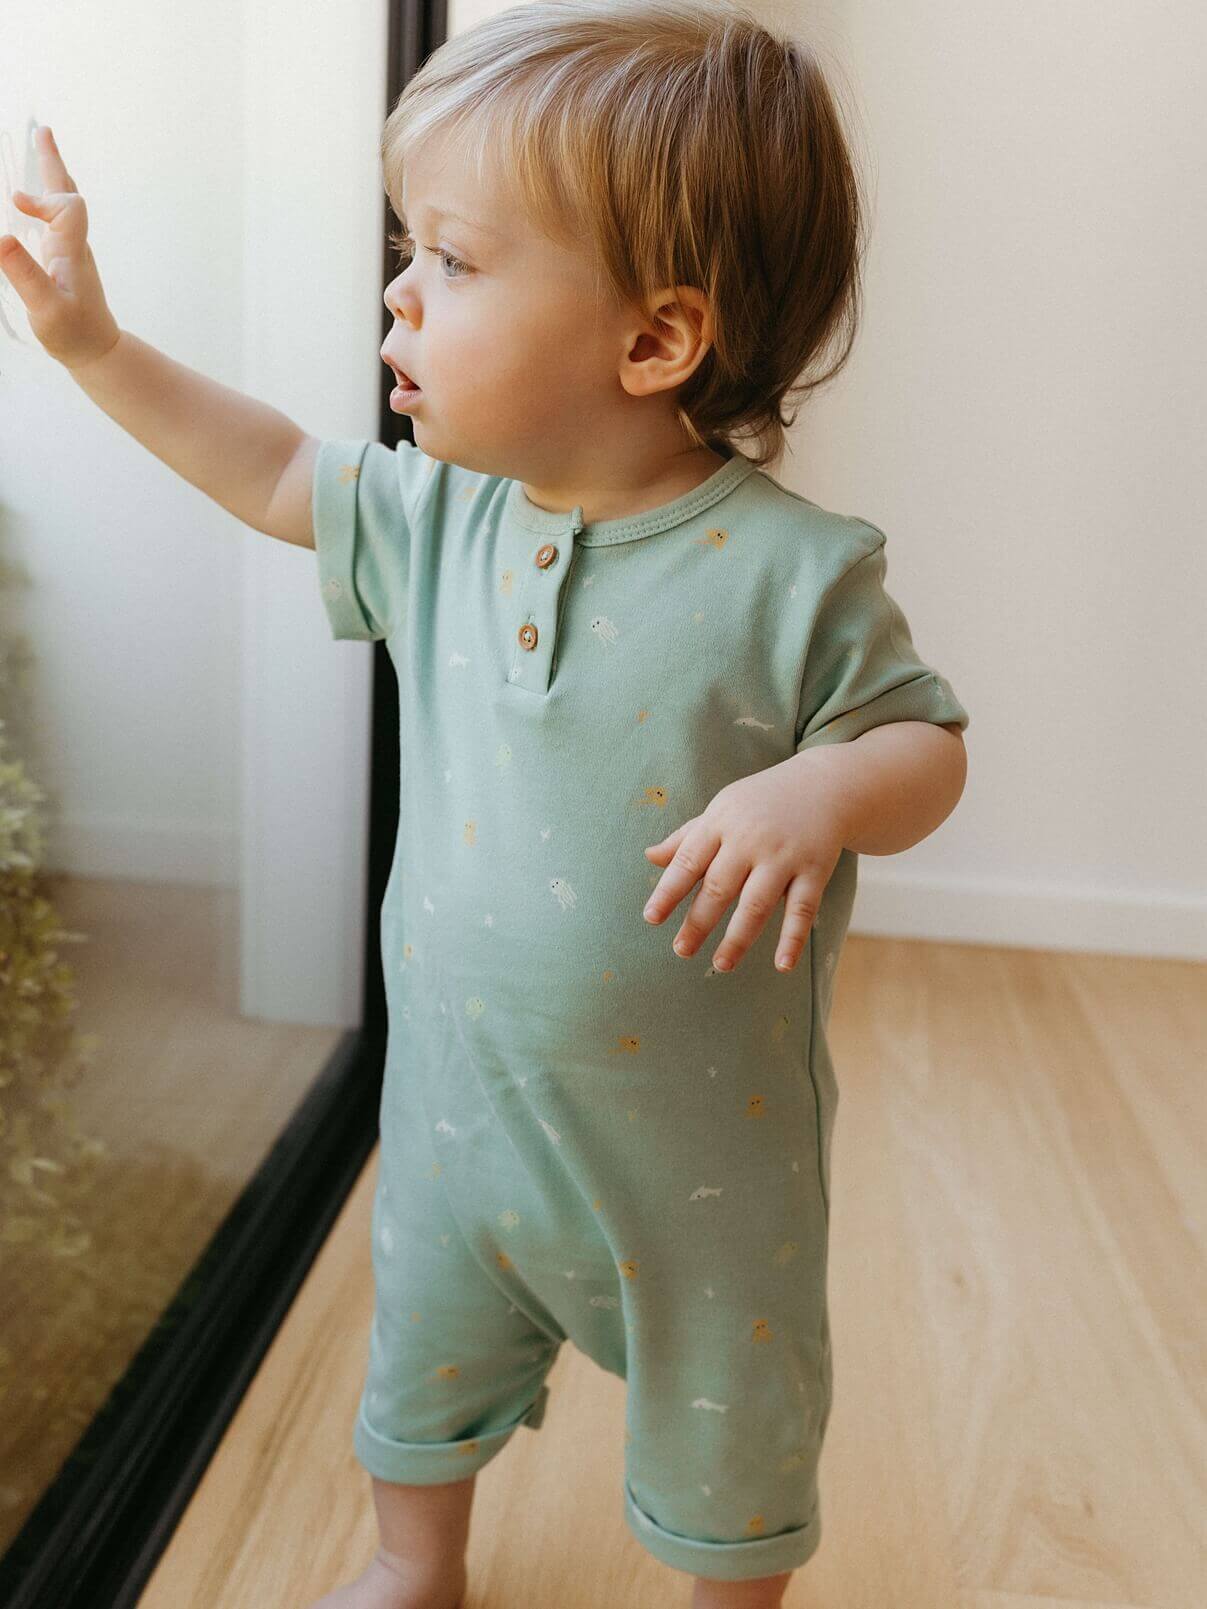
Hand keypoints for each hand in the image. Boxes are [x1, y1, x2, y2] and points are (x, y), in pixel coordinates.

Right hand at [0, 125, 120, 369]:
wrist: (97, 352)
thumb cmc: (73, 333)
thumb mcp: (44, 307)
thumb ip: (23, 274)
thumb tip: (0, 236)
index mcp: (71, 251)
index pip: (67, 207)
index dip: (44, 198)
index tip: (17, 202)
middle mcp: (74, 244)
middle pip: (68, 194)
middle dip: (52, 162)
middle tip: (43, 130)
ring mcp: (71, 250)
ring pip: (63, 204)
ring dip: (51, 175)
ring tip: (40, 146)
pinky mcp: (66, 259)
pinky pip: (56, 219)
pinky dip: (45, 199)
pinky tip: (33, 201)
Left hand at [641, 758, 847, 973]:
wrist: (825, 785)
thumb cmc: (761, 803)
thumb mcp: (722, 810)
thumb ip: (687, 838)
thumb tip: (649, 857)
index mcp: (721, 822)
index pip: (688, 861)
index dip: (668, 892)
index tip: (651, 918)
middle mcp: (751, 839)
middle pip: (719, 887)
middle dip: (698, 922)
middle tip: (681, 950)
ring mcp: (784, 855)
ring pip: (757, 903)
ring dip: (738, 938)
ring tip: (721, 964)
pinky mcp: (815, 869)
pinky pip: (802, 909)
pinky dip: (792, 938)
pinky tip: (782, 965)